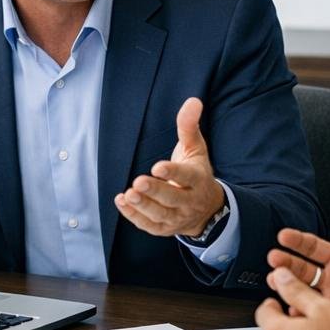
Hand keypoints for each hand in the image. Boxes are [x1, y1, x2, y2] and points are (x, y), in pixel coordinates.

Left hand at [114, 97, 226, 237]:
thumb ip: (189, 126)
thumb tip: (193, 100)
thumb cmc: (197, 173)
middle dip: (155, 191)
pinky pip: (149, 225)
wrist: (207, 210)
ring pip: (160, 215)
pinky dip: (134, 216)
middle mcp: (189, 201)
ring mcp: (177, 217)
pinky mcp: (164, 229)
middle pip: (172, 198)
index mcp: (198, 180)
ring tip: (128, 195)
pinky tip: (122, 202)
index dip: (174, 173)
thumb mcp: (196, 149)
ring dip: (143, 206)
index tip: (158, 166)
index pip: (188, 177)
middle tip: (138, 183)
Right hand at [268, 195, 329, 329]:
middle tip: (274, 259)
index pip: (313, 247)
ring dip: (286, 286)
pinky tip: (291, 308)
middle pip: (301, 269)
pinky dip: (299, 312)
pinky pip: (311, 316)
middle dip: (284, 262)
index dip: (297, 240)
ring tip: (276, 281)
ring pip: (301, 291)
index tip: (284, 235)